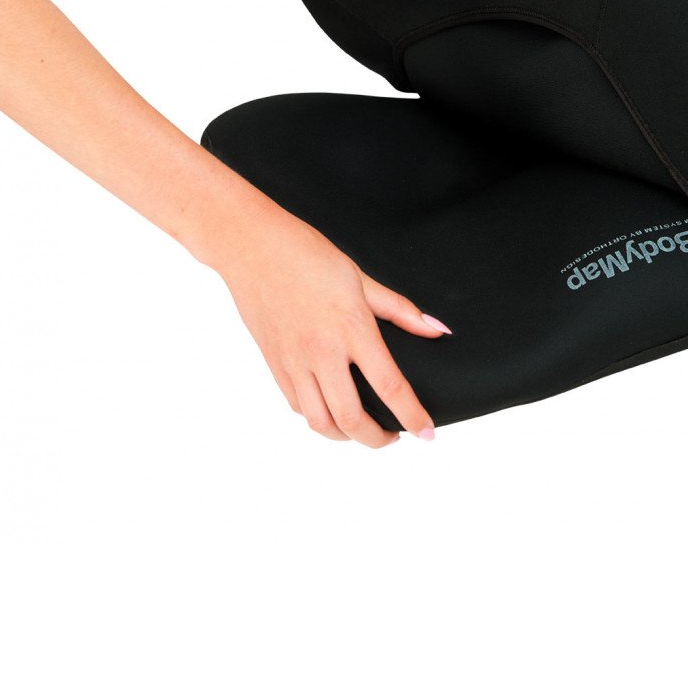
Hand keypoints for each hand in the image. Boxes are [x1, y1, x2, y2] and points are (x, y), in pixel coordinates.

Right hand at [213, 206, 448, 447]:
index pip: (389, 385)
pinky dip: (317, 417)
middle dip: (377, 440)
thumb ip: (399, 309)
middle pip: (351, 419)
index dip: (412, 416)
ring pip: (319, 422)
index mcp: (351, 328)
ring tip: (362, 430)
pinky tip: (330, 410)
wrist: (252, 248)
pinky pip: (297, 405)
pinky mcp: (274, 364)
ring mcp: (294, 361)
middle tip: (394, 436)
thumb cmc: (306, 255)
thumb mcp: (360, 277)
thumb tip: (436, 329)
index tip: (427, 434)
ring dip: (345, 436)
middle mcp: (322, 352)